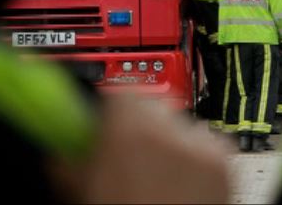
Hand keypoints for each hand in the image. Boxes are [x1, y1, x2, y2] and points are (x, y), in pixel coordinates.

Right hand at [48, 94, 229, 202]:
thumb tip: (60, 142)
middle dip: (137, 127)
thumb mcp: (80, 188)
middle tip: (127, 159)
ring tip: (154, 178)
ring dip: (166, 142)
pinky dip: (193, 157)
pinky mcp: (222, 159)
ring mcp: (198, 142)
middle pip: (149, 107)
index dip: (108, 113)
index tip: (103, 126)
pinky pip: (203, 143)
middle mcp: (166, 127)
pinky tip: (178, 184)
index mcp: (127, 128)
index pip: (118, 94)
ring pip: (177, 125)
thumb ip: (68, 155)